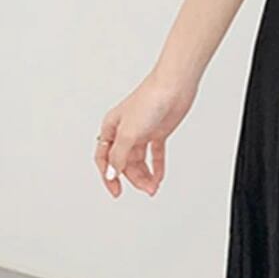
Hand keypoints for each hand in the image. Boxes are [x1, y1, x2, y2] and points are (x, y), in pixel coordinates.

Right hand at [94, 69, 197, 197]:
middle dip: (134, 178)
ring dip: (146, 175)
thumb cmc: (148, 101)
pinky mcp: (159, 131)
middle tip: (146, 189)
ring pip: (140, 160)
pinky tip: (159, 177)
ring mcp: (143, 131)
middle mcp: (125, 131)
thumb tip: (110, 174)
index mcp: (111, 128)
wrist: (174, 86)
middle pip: (124, 162)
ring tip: (154, 187)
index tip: (116, 191)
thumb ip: (118, 156)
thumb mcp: (128, 133)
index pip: (104, 157)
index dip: (108, 176)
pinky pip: (156, 154)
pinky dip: (157, 166)